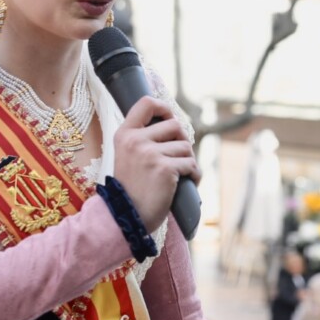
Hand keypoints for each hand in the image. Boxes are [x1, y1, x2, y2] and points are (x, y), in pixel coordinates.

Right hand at [109, 96, 199, 232]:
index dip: (164, 107)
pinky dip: (194, 175)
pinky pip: (191, 164)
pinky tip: (189, 182)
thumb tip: (173, 123)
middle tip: (179, 157)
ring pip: (185, 147)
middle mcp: (135, 140)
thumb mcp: (128, 156)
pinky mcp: (164, 168)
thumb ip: (143, 138)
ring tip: (181, 174)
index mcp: (125, 134)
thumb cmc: (132, 188)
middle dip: (182, 141)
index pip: (146, 103)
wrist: (125, 217)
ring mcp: (150, 154)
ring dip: (189, 161)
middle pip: (175, 125)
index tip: (170, 118)